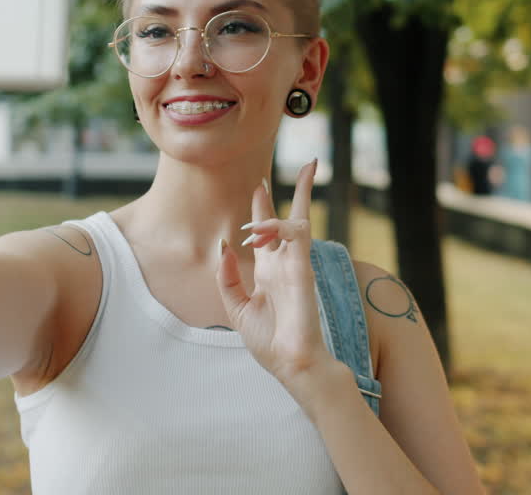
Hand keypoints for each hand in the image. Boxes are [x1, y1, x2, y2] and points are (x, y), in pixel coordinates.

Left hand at [216, 160, 336, 390]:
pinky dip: (276, 226)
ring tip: (260, 193)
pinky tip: (258, 228)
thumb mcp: (236, 308)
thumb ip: (228, 277)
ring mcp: (297, 265)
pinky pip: (295, 236)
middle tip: (305, 164)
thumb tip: (225, 243)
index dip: (264, 207)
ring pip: (298, 221)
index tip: (261, 185)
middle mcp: (285, 264)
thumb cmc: (269, 342)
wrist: (291, 365)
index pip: (268, 232)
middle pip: (292, 218)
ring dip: (277, 205)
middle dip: (298, 191)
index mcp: (269, 272)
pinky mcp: (304, 269)